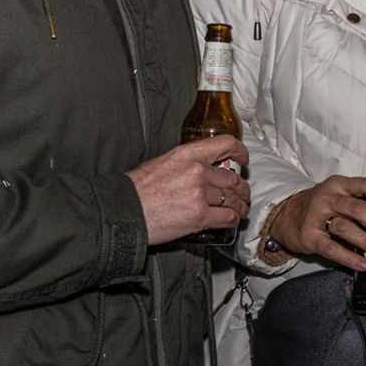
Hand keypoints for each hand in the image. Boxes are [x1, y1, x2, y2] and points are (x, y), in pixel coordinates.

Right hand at [129, 135, 249, 245]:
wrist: (123, 211)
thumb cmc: (137, 190)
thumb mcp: (162, 163)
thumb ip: (186, 164)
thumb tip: (203, 170)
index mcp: (187, 154)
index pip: (225, 144)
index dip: (240, 152)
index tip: (243, 160)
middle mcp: (197, 171)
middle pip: (233, 178)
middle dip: (241, 188)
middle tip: (242, 194)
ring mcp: (199, 194)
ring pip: (233, 199)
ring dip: (240, 206)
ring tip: (240, 210)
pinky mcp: (199, 216)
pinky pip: (227, 217)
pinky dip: (233, 220)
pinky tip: (232, 221)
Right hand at [262, 175, 365, 270]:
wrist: (286, 216)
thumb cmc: (321, 207)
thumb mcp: (338, 196)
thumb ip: (360, 204)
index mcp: (339, 184)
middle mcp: (327, 197)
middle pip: (358, 208)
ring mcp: (316, 216)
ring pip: (345, 227)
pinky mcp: (309, 236)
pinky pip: (332, 248)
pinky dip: (349, 258)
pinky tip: (363, 264)